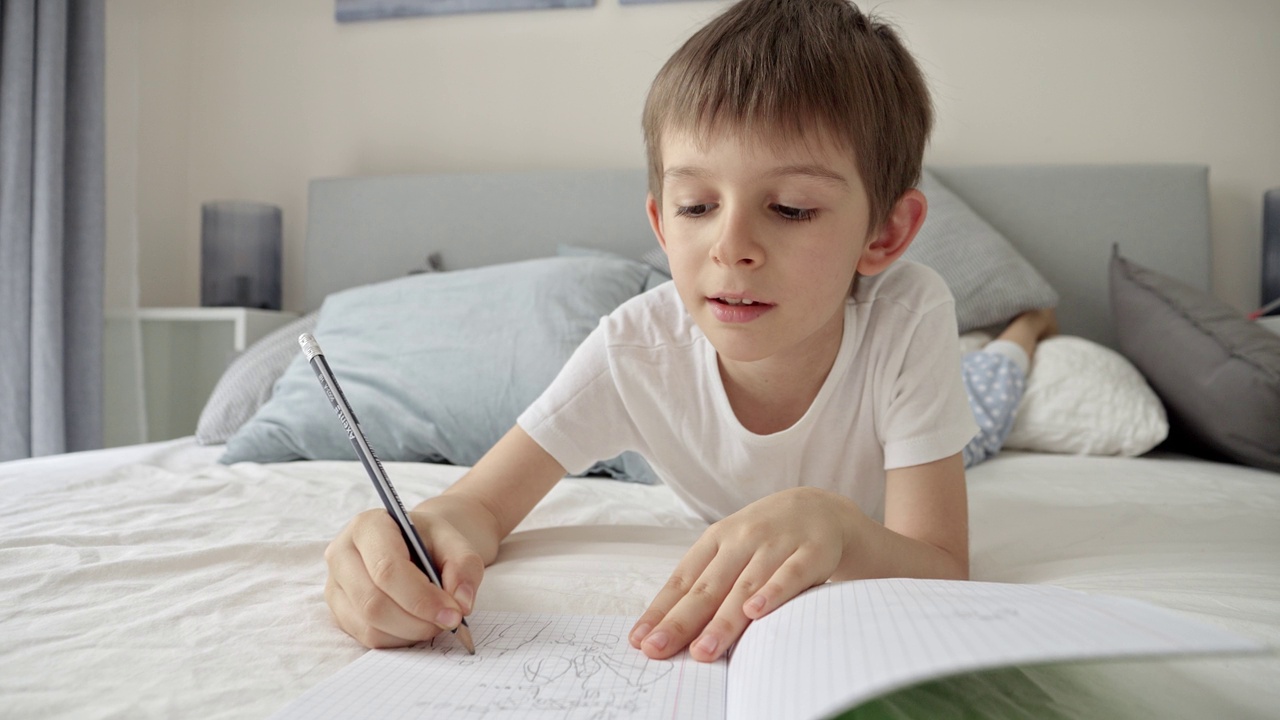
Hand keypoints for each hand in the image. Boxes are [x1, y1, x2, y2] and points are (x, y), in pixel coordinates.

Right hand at [324, 507, 484, 647]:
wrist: (416, 545)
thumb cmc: (431, 542)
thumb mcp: (455, 542)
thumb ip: (464, 567)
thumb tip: (461, 604)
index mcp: (368, 526)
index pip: (387, 569)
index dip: (421, 598)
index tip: (453, 614)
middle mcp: (342, 554)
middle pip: (373, 602)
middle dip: (418, 620)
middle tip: (450, 622)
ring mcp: (335, 586)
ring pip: (370, 625)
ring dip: (411, 632)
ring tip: (435, 621)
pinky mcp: (339, 612)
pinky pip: (368, 638)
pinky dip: (400, 639)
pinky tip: (417, 624)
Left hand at [628, 487, 861, 661]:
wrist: (820, 507)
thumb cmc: (765, 538)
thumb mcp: (732, 550)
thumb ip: (707, 584)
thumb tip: (669, 628)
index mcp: (716, 539)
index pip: (683, 580)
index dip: (661, 611)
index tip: (641, 641)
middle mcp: (742, 540)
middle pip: (708, 587)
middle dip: (681, 622)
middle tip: (658, 650)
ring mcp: (777, 545)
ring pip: (746, 587)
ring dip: (723, 621)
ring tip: (703, 650)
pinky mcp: (811, 553)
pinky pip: (790, 576)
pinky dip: (773, 594)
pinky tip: (756, 613)